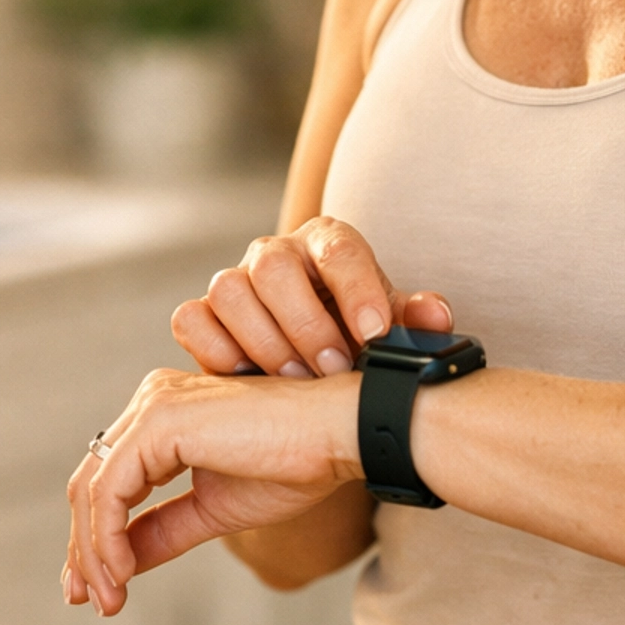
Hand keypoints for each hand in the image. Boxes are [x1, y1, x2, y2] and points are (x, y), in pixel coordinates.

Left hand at [63, 365, 361, 614]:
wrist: (339, 434)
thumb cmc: (295, 464)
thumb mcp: (215, 510)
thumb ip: (164, 531)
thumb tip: (119, 567)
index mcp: (164, 415)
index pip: (110, 480)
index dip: (95, 537)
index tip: (99, 589)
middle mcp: (151, 401)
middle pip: (90, 483)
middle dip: (84, 549)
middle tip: (89, 601)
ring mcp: (152, 406)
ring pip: (92, 488)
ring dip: (94, 552)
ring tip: (108, 599)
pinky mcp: (159, 420)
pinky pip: (110, 489)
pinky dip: (106, 537)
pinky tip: (122, 574)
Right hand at [171, 217, 451, 377]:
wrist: (318, 371)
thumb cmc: (359, 340)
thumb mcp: (393, 331)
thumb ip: (416, 322)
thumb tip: (434, 315)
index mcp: (328, 243)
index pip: (338, 249)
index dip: (357, 290)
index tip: (374, 337)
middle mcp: (276, 254)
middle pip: (273, 266)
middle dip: (304, 323)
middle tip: (331, 367)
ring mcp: (234, 282)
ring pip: (228, 290)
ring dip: (263, 342)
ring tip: (296, 380)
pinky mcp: (202, 315)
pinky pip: (191, 320)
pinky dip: (215, 351)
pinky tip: (251, 380)